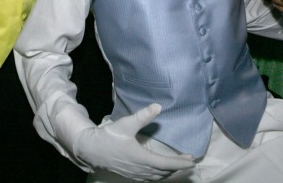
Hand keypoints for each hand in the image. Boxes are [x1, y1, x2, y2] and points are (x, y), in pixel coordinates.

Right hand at [73, 103, 194, 180]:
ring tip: (178, 164)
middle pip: (164, 172)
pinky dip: (159, 175)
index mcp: (141, 158)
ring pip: (157, 177)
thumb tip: (158, 106)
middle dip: (178, 167)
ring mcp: (135, 174)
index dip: (180, 163)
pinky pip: (150, 178)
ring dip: (169, 172)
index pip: (166, 164)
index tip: (192, 161)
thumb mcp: (126, 124)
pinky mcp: (131, 175)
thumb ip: (143, 116)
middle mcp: (140, 169)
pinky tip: (161, 170)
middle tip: (189, 160)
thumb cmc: (108, 136)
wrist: (91, 149)